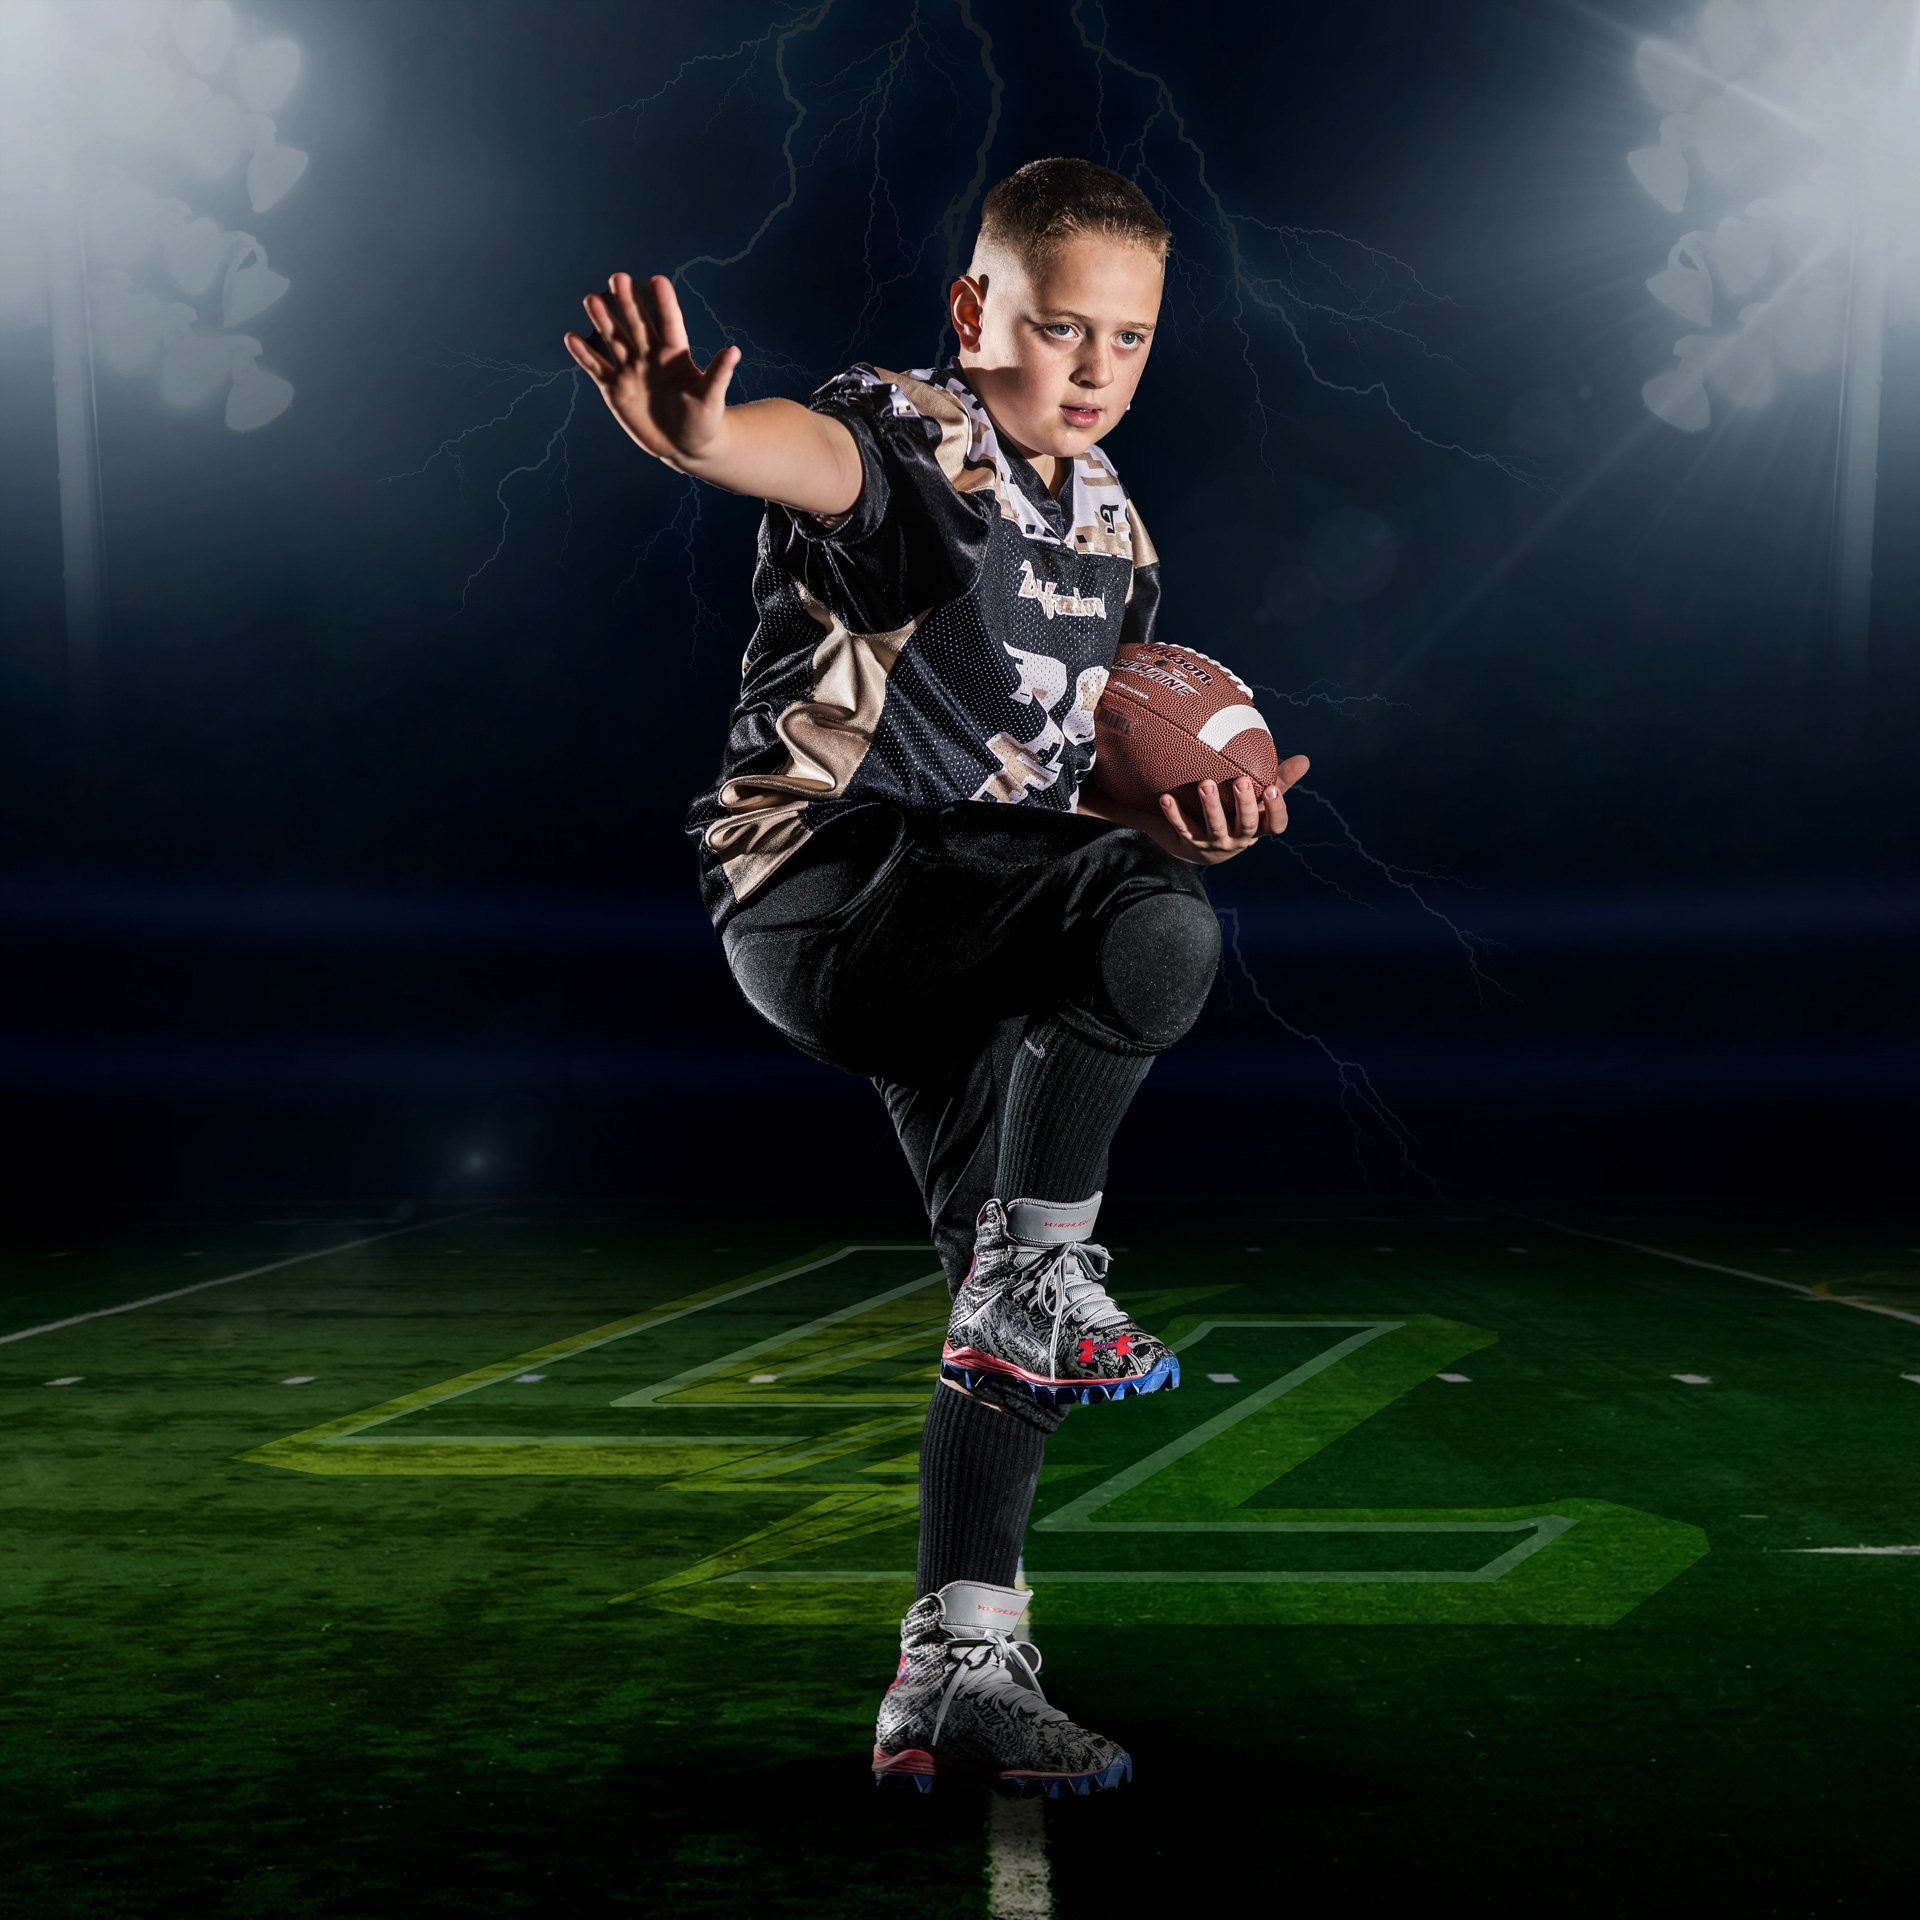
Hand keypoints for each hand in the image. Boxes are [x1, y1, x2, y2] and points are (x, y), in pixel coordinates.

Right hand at [563, 271, 739, 469]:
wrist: (685, 446)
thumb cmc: (704, 422)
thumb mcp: (711, 399)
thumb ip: (718, 374)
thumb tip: (734, 351)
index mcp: (676, 356)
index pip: (669, 323)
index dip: (664, 303)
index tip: (658, 280)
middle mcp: (651, 357)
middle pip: (638, 325)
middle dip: (628, 303)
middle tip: (618, 278)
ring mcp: (631, 370)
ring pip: (615, 340)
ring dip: (603, 320)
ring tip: (592, 301)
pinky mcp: (615, 388)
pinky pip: (597, 368)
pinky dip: (583, 355)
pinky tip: (571, 338)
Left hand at [1157, 756, 1309, 864]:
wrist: (1206, 847)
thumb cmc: (1240, 813)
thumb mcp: (1260, 800)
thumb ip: (1280, 780)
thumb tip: (1305, 760)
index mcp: (1259, 827)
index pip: (1275, 825)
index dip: (1275, 810)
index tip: (1272, 790)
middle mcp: (1239, 838)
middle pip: (1245, 824)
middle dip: (1244, 804)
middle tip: (1241, 781)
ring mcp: (1215, 842)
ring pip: (1214, 826)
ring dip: (1210, 806)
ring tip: (1205, 785)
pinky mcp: (1191, 842)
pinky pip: (1183, 828)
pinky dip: (1174, 814)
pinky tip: (1166, 798)